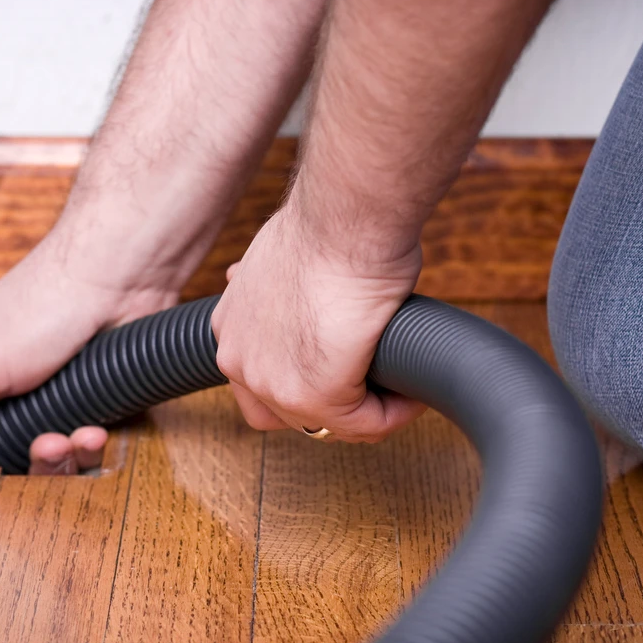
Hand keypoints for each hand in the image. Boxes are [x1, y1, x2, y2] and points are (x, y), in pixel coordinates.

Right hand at [0, 229, 178, 472]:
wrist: (121, 280)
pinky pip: (82, 452)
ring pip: (36, 464)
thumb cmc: (44, 301)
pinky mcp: (88, 408)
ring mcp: (43, 402)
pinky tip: (92, 430)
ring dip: (52, 460)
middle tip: (10, 469)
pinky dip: (87, 446)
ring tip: (61, 440)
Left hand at [211, 201, 425, 441]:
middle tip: (374, 387)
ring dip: (367, 413)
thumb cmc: (331, 226)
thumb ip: (282, 290)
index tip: (346, 365)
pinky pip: (365, 425)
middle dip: (333, 405)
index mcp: (230, 326)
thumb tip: (294, 293)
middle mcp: (238, 358)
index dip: (307, 378)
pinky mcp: (317, 394)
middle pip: (286, 414)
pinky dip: (395, 413)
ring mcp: (273, 382)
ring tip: (399, 392)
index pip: (260, 382)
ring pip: (327, 425)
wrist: (346, 218)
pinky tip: (412, 393)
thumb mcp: (286, 259)